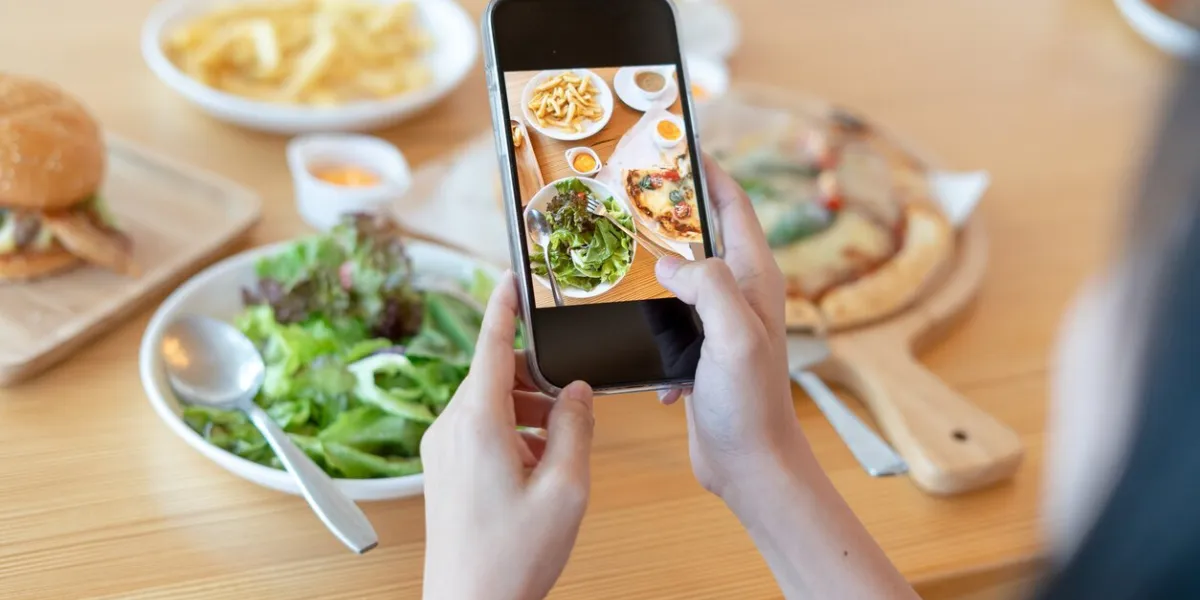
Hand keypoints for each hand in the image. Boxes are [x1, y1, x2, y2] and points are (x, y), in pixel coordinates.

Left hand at [421, 273, 594, 599]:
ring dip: (528, 413)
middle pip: (497, 377)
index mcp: (477, 422)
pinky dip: (512, 434)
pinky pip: (479, 430)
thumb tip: (577, 392)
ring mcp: (441, 450)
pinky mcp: (442, 470)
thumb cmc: (512, 556)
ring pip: (490, 405)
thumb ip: (576, 427)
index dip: (503, 307)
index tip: (510, 278)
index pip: (491, 346)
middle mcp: (450, 428)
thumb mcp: (566, 487)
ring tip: (558, 452)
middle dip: (537, 382)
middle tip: (573, 407)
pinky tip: (536, 469)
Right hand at [654, 155, 809, 496]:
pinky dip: (648, 323)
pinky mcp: (699, 350)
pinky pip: (666, 319)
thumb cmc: (751, 403)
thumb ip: (708, 287)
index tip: (678, 145)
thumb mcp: (734, 336)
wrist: (749, 463)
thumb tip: (670, 261)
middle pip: (702, 235)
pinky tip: (636, 341)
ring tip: (618, 254)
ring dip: (652, 268)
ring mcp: (718, 322)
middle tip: (631, 194)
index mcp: (755, 278)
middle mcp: (739, 293)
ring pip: (680, 276)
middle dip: (669, 214)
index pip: (734, 207)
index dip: (709, 172)